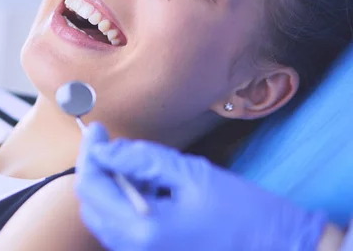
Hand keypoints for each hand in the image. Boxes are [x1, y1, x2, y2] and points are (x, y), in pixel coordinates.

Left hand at [75, 123, 328, 250]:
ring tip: (137, 163)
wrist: (278, 247)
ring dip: (112, 184)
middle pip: (93, 203)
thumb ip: (141, 159)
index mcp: (141, 229)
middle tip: (110, 142)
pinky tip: (148, 184)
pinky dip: (126, 200)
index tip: (97, 129)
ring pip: (105, 215)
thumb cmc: (242, 212)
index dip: (90, 153)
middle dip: (97, 168)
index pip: (92, 186)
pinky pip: (123, 226)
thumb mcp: (190, 173)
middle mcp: (133, 247)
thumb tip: (104, 148)